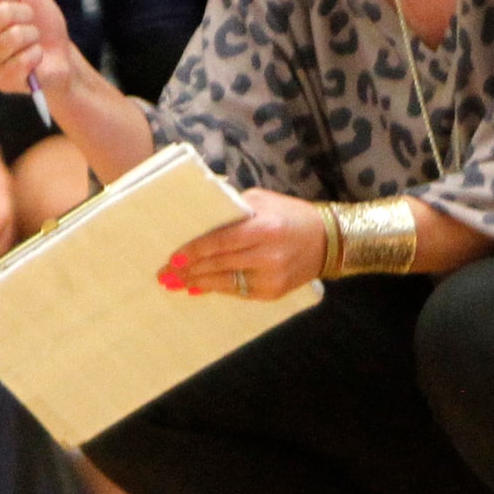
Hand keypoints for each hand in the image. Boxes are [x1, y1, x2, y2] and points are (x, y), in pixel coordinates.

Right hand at [0, 0, 85, 100]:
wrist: (60, 56)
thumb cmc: (41, 22)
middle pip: (1, 14)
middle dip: (27, 14)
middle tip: (31, 22)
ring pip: (14, 36)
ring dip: (34, 36)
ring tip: (34, 41)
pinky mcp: (1, 81)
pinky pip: (24, 60)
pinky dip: (37, 55)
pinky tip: (36, 58)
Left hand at [161, 189, 326, 299]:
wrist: (328, 240)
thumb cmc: (290, 214)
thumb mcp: (262, 200)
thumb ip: (231, 209)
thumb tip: (198, 218)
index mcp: (264, 228)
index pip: (221, 241)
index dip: (194, 250)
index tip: (173, 256)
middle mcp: (268, 255)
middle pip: (219, 264)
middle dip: (189, 269)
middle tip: (165, 273)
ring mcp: (271, 277)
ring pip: (225, 283)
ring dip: (197, 283)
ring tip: (175, 283)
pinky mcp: (273, 293)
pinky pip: (237, 292)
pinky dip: (217, 289)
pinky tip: (199, 287)